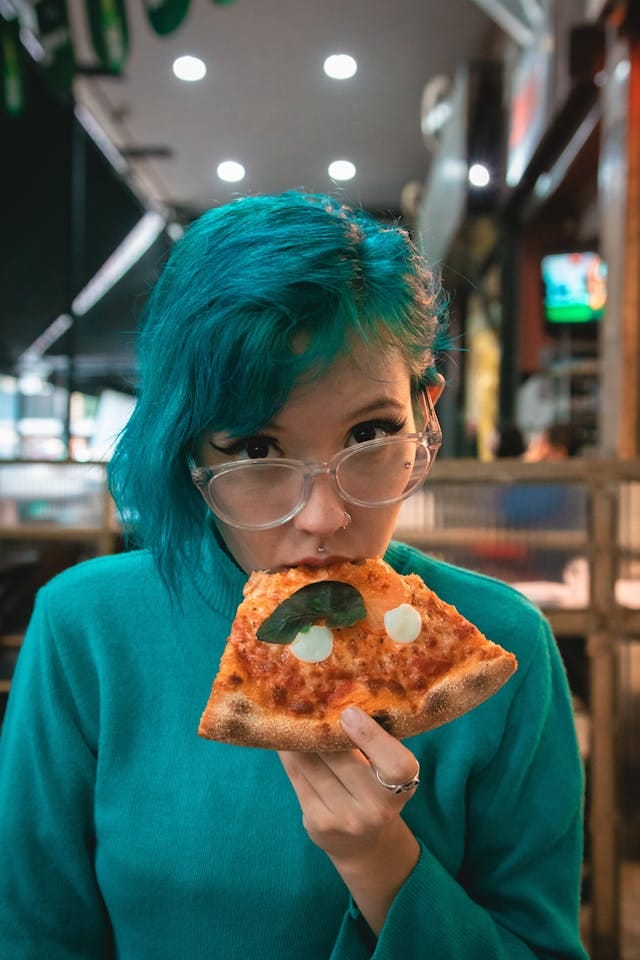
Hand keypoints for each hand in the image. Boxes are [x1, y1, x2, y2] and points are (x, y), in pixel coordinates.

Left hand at [279, 707, 420, 932]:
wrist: (365, 845)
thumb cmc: (377, 792)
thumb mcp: (386, 771)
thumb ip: (373, 743)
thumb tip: (339, 699)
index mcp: (402, 788)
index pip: (394, 764)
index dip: (371, 736)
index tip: (350, 712)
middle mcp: (376, 809)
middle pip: (341, 759)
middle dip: (323, 728)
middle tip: (308, 700)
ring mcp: (344, 819)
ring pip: (313, 766)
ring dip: (299, 738)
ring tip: (291, 713)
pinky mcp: (317, 823)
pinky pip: (298, 778)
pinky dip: (290, 755)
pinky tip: (285, 739)